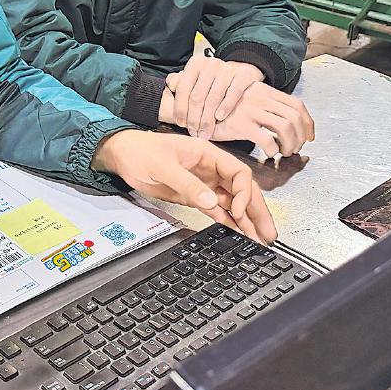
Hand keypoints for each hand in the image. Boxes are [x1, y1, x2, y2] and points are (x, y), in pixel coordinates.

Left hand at [93, 129, 277, 243]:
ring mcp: (204, 183)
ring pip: (232, 202)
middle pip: (242, 190)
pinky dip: (228, 221)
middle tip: (268, 233)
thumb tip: (212, 203)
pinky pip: (217, 209)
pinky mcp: (195, 195)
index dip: (245, 193)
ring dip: (245, 220)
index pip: (238, 173)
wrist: (122, 155)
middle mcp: (210, 169)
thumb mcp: (163, 166)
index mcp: (207, 154)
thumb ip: (187, 184)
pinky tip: (238, 233)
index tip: (240, 211)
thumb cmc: (140, 150)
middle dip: (256, 211)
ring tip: (259, 239)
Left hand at [162, 55, 264, 140]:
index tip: (180, 123)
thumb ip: (181, 82)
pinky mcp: (243, 75)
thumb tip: (171, 86)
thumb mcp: (195, 79)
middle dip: (194, 118)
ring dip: (208, 119)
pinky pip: (233, 93)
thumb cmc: (212, 81)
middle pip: (197, 95)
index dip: (180, 108)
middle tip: (193, 132)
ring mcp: (227, 69)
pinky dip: (226, 106)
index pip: (183, 87)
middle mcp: (210, 64)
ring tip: (205, 132)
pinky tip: (219, 118)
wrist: (240, 73)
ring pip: (213, 97)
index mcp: (195, 64)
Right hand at [207, 83, 315, 157]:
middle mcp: (259, 97)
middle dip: (300, 137)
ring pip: (285, 128)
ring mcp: (250, 110)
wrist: (196, 107)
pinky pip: (267, 140)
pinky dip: (274, 151)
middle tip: (295, 149)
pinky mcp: (240, 124)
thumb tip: (289, 123)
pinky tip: (269, 154)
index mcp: (263, 90)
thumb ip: (265, 106)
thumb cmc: (222, 108)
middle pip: (294, 118)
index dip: (308, 123)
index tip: (308, 136)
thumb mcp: (246, 100)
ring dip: (290, 145)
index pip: (296, 105)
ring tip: (283, 153)